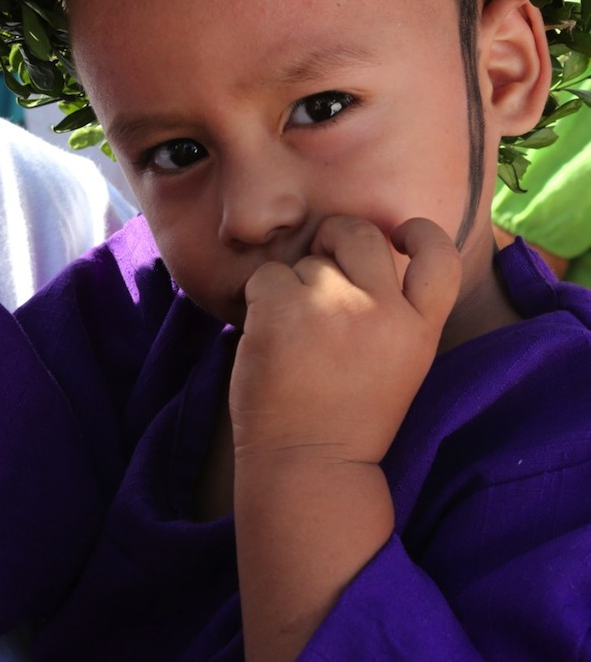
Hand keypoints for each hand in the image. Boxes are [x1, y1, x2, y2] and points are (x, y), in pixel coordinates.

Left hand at [230, 216, 461, 464]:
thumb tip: (359, 252)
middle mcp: (381, 311)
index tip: (400, 233)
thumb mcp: (399, 365)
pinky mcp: (282, 310)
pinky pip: (267, 276)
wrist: (307, 468)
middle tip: (321, 266)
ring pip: (307, 262)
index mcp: (418, 329)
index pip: (440, 256)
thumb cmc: (346, 418)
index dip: (422, 232)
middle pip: (359, 233)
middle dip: (336, 237)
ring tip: (296, 340)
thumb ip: (392, 312)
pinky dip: (260, 300)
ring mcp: (331, 306)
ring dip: (295, 288)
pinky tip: (269, 339)